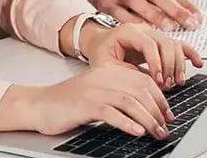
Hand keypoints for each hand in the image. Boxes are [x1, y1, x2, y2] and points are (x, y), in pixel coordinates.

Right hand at [0, 65, 174, 139]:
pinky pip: (111, 112)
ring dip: (148, 119)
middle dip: (157, 111)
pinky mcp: (83, 105)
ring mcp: (92, 90)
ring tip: (156, 133)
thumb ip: (117, 95)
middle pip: (139, 90)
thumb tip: (147, 109)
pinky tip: (137, 131)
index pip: (142, 79)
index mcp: (107, 72)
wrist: (39, 105)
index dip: (159, 97)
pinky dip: (127, 123)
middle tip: (165, 128)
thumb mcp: (96, 93)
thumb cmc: (67, 103)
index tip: (168, 114)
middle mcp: (102, 77)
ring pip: (129, 101)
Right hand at [72, 0, 202, 31]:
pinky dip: (137, 24)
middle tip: (191, 24)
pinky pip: (123, 16)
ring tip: (171, 28)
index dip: (186, 3)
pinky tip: (148, 32)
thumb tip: (187, 5)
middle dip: (177, 10)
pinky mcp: (107, 4)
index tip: (197, 17)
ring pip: (140, 3)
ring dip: (157, 17)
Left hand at [81, 22, 202, 89]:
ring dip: (179, 65)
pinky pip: (179, 44)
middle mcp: (143, 30)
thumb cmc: (101, 52)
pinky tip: (197, 63)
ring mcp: (153, 34)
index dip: (156, 63)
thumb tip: (140, 83)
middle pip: (165, 43)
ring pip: (174, 44)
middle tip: (167, 85)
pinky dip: (189, 53)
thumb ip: (121, 72)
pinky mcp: (160, 42)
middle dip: (169, 67)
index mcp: (127, 31)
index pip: (148, 44)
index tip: (158, 81)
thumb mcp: (104, 64)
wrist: (99, 43)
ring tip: (176, 82)